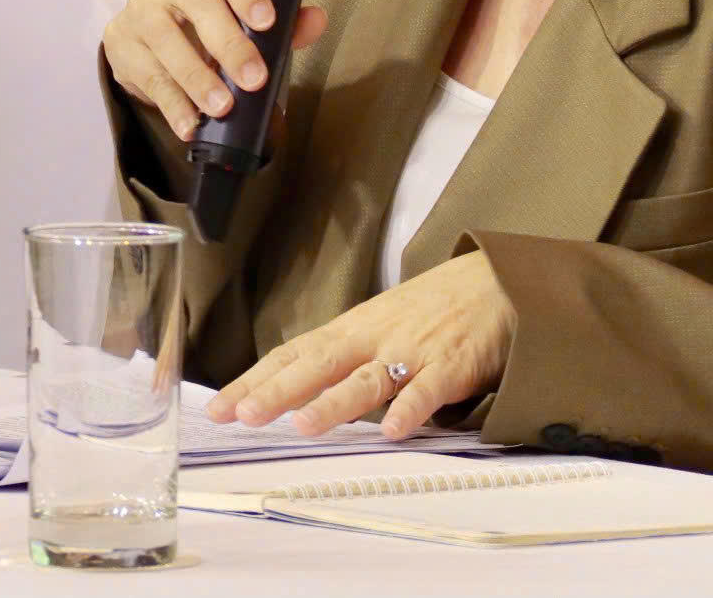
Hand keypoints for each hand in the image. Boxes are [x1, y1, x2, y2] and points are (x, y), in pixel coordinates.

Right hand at [102, 0, 327, 141]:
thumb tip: (316, 20)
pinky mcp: (121, 42)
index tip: (266, 21)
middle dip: (228, 43)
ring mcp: (141, 9)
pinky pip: (147, 74)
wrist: (153, 40)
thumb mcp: (248, 19)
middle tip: (254, 78)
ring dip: (197, 77)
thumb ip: (285, 21)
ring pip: (165, 38)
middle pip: (196, 2)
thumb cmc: (211, 23)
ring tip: (222, 108)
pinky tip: (190, 124)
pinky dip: (172, 103)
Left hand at [206, 254, 515, 440]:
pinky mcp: (451, 365)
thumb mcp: (377, 325)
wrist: (494, 281)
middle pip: (316, 365)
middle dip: (277, 391)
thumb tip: (294, 393)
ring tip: (303, 425)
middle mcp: (372, 338)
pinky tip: (394, 430)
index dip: (254, 381)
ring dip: (334, 402)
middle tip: (242, 415)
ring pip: (366, 380)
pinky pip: (428, 389)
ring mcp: (410, 351)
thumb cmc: (430, 310)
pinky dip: (411, 408)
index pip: (292, 355)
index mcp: (350, 331)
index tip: (217, 408)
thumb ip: (342, 359)